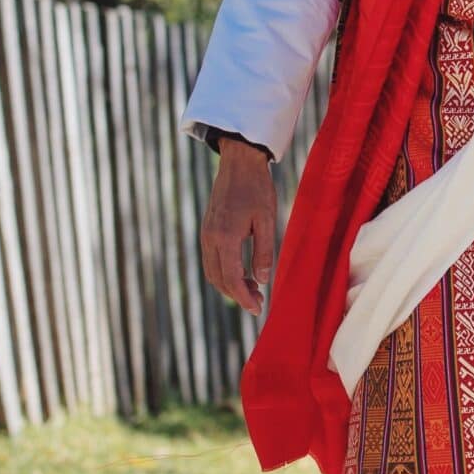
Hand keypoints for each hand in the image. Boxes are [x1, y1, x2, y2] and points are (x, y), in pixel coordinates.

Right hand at [201, 137, 277, 314]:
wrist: (239, 163)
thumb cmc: (257, 189)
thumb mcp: (267, 220)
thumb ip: (265, 251)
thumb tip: (262, 280)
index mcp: (225, 237)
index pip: (232, 278)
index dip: (244, 298)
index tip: (257, 309)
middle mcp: (210, 238)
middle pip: (219, 279)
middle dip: (237, 294)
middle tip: (259, 301)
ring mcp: (206, 234)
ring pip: (213, 272)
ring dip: (230, 284)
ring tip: (253, 288)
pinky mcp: (207, 230)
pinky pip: (211, 260)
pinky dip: (225, 272)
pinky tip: (243, 272)